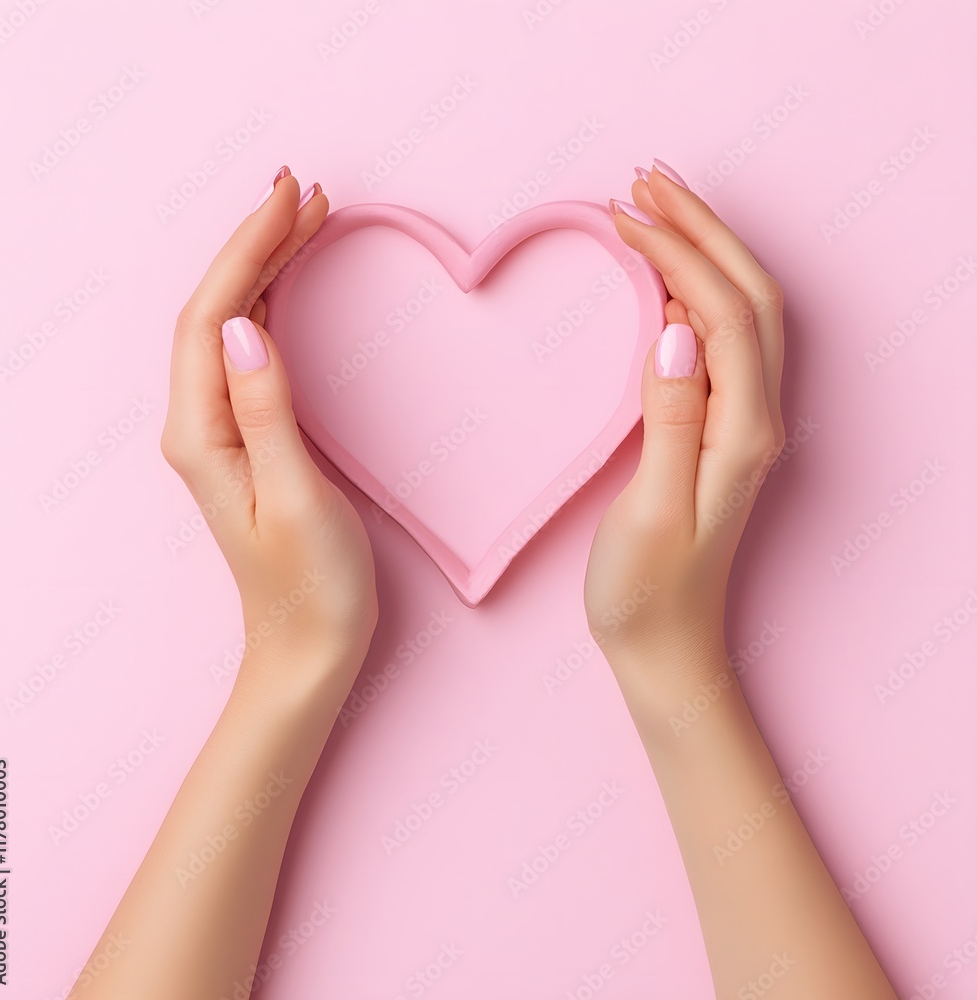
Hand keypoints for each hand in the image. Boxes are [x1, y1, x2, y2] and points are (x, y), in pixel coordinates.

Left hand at [160, 168, 377, 694]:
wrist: (308, 649)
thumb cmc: (310, 586)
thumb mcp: (294, 498)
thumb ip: (267, 412)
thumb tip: (245, 326)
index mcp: (202, 434)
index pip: (214, 317)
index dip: (249, 251)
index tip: (291, 199)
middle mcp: (200, 424)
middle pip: (218, 311)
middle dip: (257, 244)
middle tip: (305, 191)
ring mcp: (223, 431)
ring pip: (234, 327)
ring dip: (266, 269)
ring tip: (306, 219)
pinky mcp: (250, 440)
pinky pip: (252, 355)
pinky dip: (274, 309)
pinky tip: (291, 286)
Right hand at [584, 164, 784, 688]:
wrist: (666, 647)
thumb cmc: (649, 592)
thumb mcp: (653, 511)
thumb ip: (670, 419)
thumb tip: (670, 327)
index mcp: (742, 431)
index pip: (721, 312)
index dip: (678, 254)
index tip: (625, 215)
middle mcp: (757, 417)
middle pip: (747, 295)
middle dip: (702, 228)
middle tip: (645, 181)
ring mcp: (742, 422)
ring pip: (739, 311)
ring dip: (703, 250)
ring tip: (653, 209)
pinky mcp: (718, 430)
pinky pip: (717, 341)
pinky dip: (693, 290)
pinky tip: (660, 280)